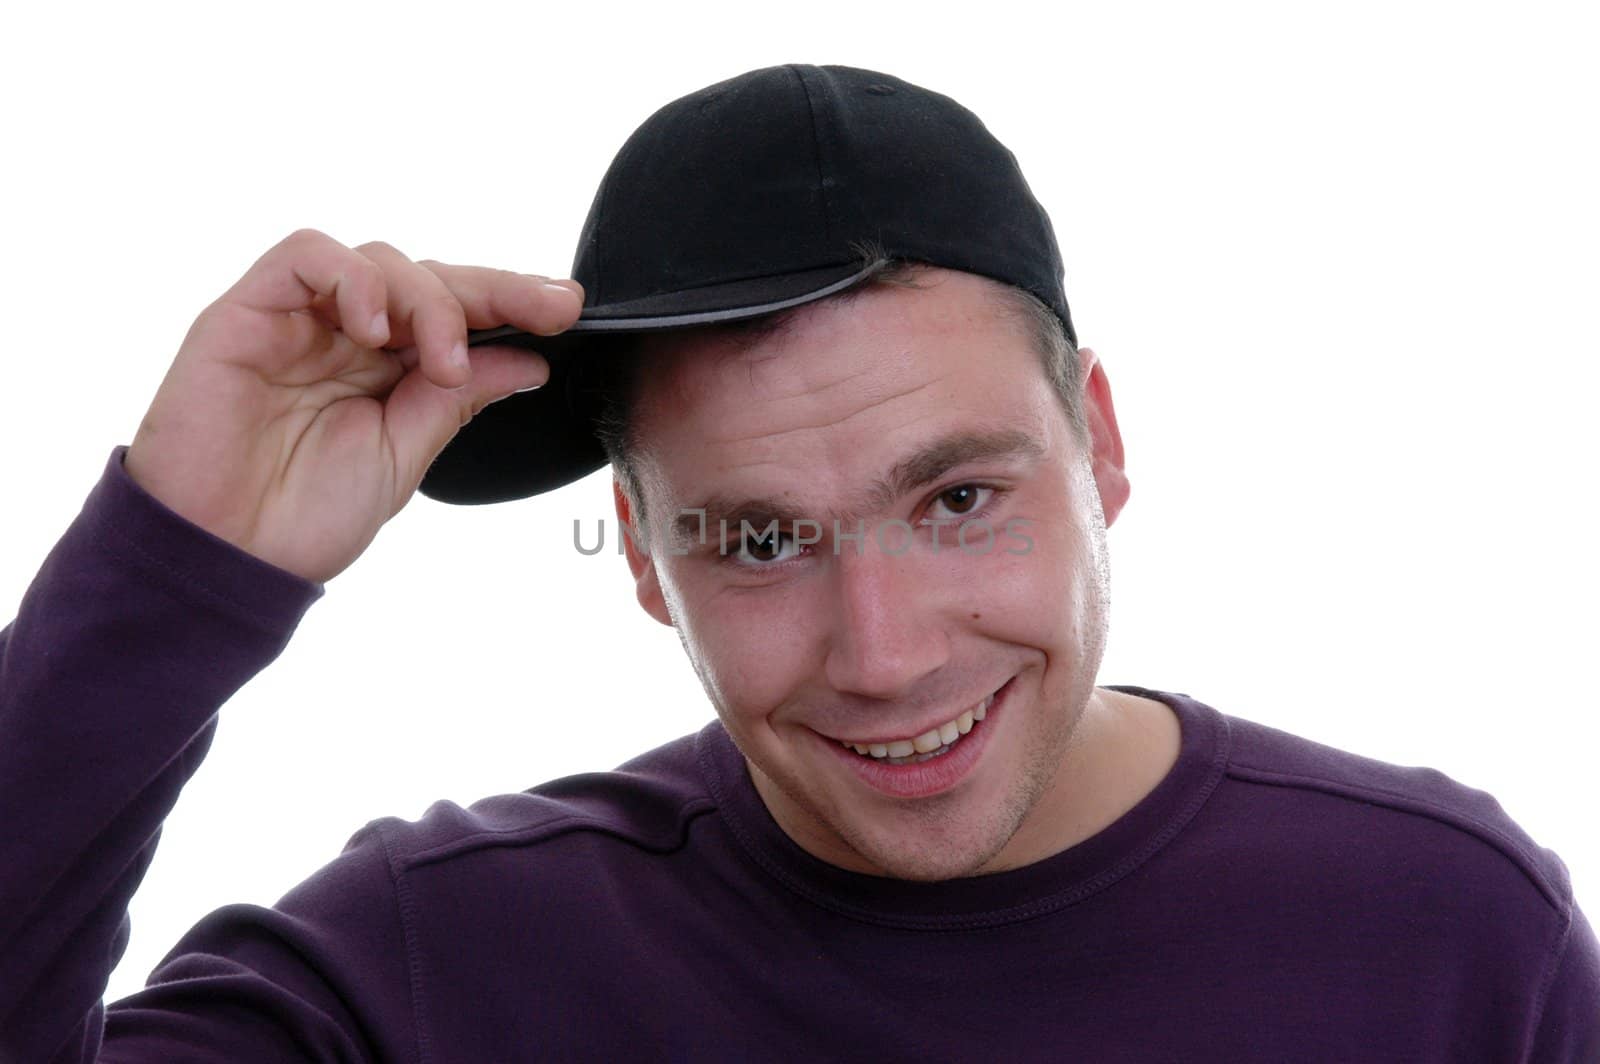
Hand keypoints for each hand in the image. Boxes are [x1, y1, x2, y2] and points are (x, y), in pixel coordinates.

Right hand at [124, 228, 582, 583]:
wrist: (224, 558)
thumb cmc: (301, 516)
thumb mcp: (405, 456)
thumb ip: (458, 400)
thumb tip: (528, 361)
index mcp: (387, 371)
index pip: (456, 315)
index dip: (511, 303)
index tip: (567, 309)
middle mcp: (346, 336)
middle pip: (428, 277)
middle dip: (494, 290)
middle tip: (544, 313)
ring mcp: (298, 320)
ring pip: (377, 260)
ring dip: (426, 298)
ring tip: (441, 361)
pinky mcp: (245, 311)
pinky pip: (304, 256)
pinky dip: (352, 278)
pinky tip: (374, 329)